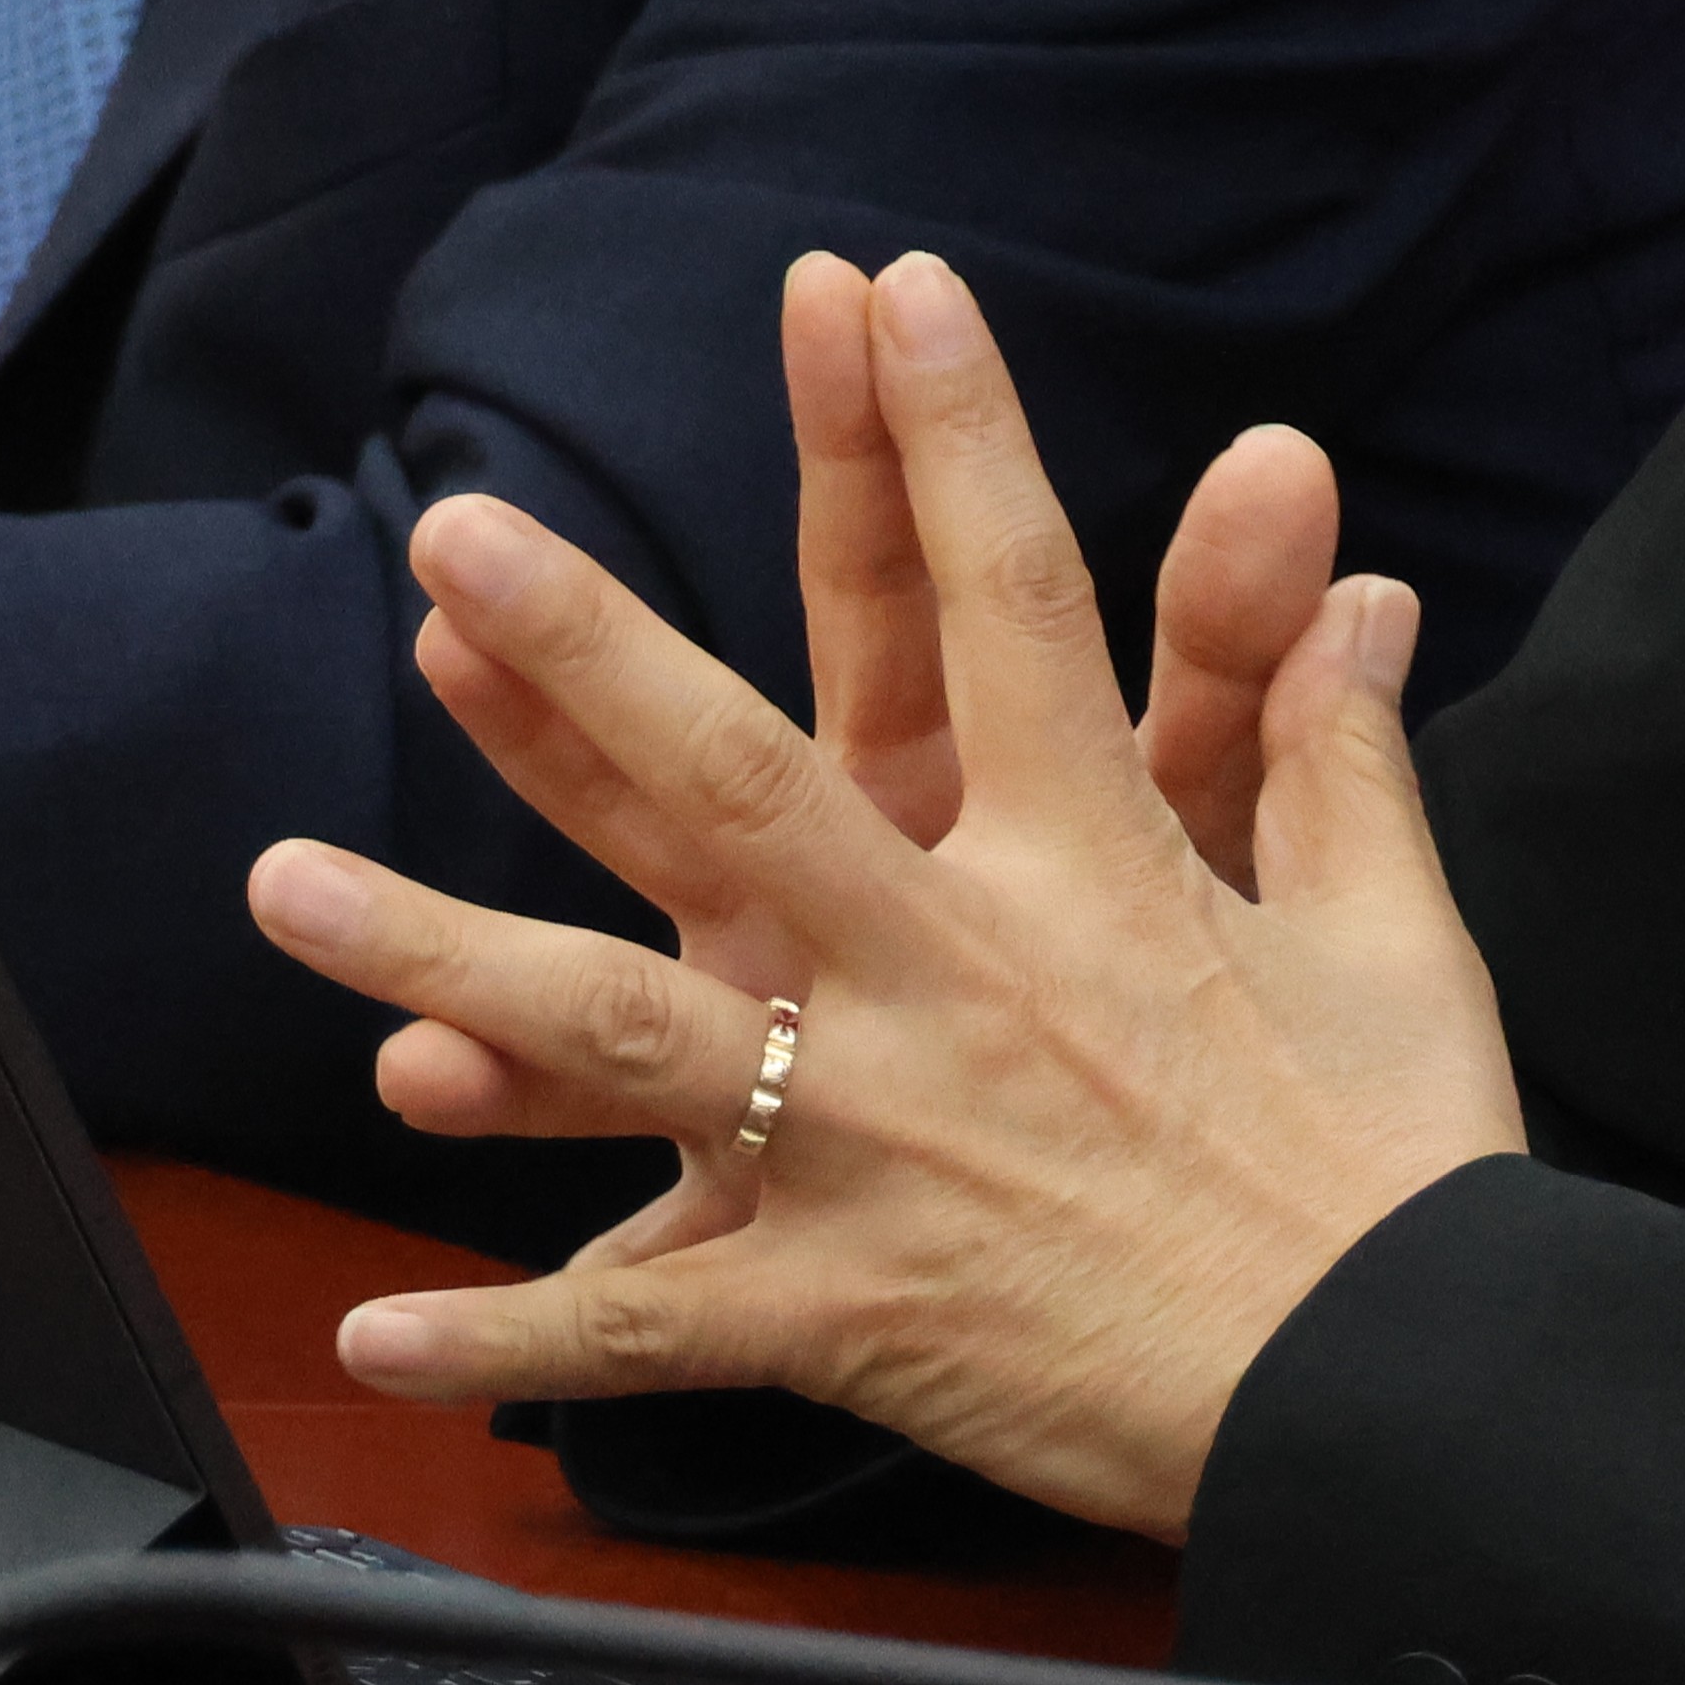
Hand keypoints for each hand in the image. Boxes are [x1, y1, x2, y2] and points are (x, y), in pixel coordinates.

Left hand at [244, 253, 1523, 1536]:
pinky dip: (502, 1326)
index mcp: (1093, 864)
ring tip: (283, 885)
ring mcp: (873, 1140)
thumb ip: (1336, 745)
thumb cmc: (1399, 1166)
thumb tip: (1365, 580)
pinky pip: (640, 1312)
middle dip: (587, 655)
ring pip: (618, 1028)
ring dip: (441, 949)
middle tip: (458, 544)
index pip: (1020, 605)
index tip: (888, 287)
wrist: (1401, 1397)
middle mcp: (951, 975)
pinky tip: (372, 1328)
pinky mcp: (840, 1301)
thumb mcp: (1389, 933)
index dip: (957, 439)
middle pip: (735, 782)